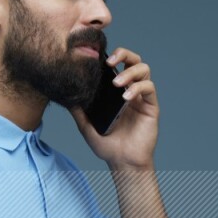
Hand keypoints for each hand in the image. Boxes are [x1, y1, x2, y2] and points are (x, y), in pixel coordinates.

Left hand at [69, 46, 158, 170]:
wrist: (123, 162)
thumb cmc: (107, 146)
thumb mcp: (86, 127)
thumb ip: (78, 111)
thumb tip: (66, 96)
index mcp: (116, 91)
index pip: (117, 65)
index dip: (111, 56)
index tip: (97, 58)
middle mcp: (130, 90)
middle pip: (133, 60)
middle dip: (124, 54)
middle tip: (110, 61)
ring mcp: (141, 97)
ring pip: (143, 69)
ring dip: (130, 72)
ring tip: (117, 82)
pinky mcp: (151, 106)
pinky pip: (149, 88)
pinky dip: (137, 88)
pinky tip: (126, 97)